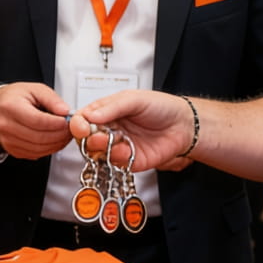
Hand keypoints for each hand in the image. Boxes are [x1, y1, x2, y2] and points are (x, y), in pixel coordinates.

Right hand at [0, 82, 72, 158]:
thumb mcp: (34, 89)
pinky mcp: (13, 151)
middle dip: (60, 135)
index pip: (38, 121)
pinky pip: (35, 154)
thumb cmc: (14, 98)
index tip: (67, 121)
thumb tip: (65, 111)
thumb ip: (51, 99)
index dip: (57, 123)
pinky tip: (55, 141)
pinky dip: (49, 149)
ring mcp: (8, 141)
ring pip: (39, 149)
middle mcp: (7, 126)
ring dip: (57, 144)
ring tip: (64, 134)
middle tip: (70, 128)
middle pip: (39, 137)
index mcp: (11, 107)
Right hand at [71, 90, 194, 171]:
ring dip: (100, 149)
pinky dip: (117, 157)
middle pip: (86, 138)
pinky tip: (125, 149)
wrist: (183, 125)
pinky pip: (115, 163)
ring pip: (97, 153)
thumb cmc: (161, 107)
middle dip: (88, 138)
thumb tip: (89, 115)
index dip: (79, 124)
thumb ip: (111, 107)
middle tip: (94, 135)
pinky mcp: (128, 161)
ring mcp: (118, 146)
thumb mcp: (134, 99)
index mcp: (107, 112)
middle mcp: (110, 130)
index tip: (81, 126)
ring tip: (109, 141)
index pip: (83, 119)